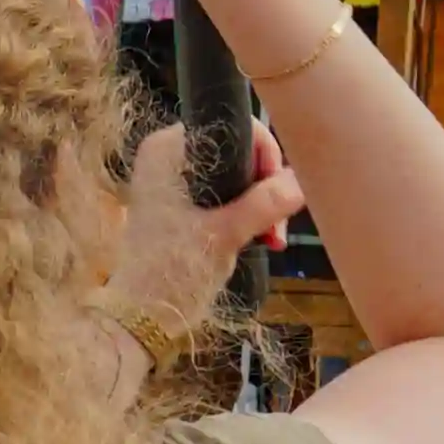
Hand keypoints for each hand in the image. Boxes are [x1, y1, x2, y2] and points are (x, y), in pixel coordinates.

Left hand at [106, 120, 304, 328]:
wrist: (142, 314)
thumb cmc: (174, 270)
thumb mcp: (227, 233)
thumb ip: (267, 202)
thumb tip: (302, 181)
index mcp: (169, 148)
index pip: (236, 129)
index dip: (265, 158)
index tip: (277, 194)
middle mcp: (169, 155)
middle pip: (240, 153)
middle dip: (265, 188)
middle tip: (276, 227)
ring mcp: (174, 180)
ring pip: (237, 177)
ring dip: (261, 206)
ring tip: (270, 239)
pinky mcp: (180, 203)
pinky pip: (226, 195)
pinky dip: (245, 214)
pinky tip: (259, 238)